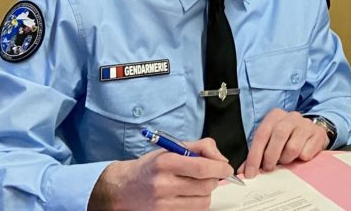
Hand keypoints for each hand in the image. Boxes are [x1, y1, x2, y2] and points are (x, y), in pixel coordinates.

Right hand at [88, 137, 231, 209]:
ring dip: (206, 192)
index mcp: (165, 162)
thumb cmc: (150, 167)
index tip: (226, 168)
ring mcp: (164, 203)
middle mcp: (163, 184)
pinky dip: (197, 203)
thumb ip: (200, 147)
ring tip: (196, 185)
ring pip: (204, 201)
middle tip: (210, 174)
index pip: (202, 167)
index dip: (220, 168)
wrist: (124, 188)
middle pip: (206, 185)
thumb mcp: (171, 148)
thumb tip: (221, 159)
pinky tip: (188, 195)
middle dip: (214, 179)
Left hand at [241, 108, 329, 178]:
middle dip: (271, 156)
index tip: (250, 173)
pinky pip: (306, 153)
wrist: (312, 132)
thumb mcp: (271, 141)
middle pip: (278, 136)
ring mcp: (305, 124)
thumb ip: (257, 153)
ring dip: (287, 159)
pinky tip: (300, 155)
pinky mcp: (318, 134)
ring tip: (286, 159)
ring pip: (293, 147)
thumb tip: (244, 170)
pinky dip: (300, 159)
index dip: (254, 156)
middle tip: (269, 167)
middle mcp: (291, 116)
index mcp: (275, 116)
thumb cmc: (288, 138)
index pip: (262, 134)